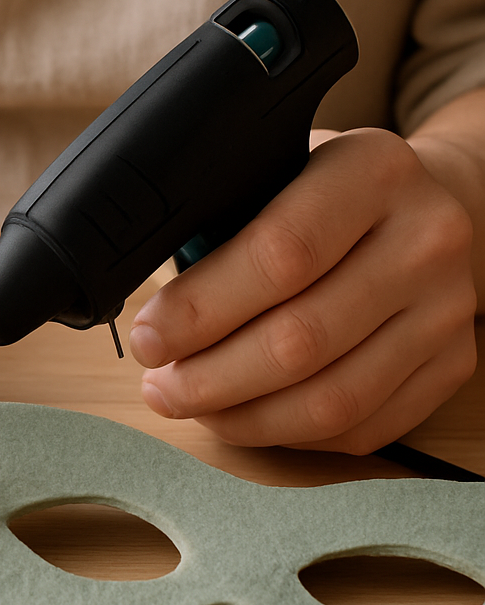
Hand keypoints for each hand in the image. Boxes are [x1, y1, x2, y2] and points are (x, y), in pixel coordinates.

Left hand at [129, 129, 477, 453]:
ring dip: (243, 418)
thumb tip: (151, 311)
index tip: (150, 338)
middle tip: (160, 386)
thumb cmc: (323, 196)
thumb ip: (222, 224)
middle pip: (300, 339)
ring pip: (331, 399)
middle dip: (210, 378)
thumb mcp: (274, 173)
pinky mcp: (454, 363)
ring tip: (193, 405)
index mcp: (370, 171)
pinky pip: (361, 427)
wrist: (428, 207)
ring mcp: (447, 308)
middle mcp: (424, 238)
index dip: (200, 310)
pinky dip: (289, 434)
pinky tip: (247, 417)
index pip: (278, 255)